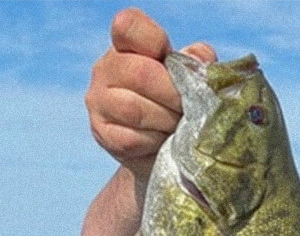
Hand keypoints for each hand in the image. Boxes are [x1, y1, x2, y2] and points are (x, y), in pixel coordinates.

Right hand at [85, 8, 216, 178]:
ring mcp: (99, 102)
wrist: (158, 144)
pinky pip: (131, 138)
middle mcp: (105, 68)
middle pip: (141, 73)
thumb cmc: (175, 100)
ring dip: (166, 120)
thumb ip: (196, 60)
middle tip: (187, 107)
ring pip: (135, 109)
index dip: (154, 39)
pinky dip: (155, 141)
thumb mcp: (189, 74)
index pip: (128, 26)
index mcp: (126, 44)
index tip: (169, 58)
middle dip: (173, 94)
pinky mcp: (102, 133)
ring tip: (178, 125)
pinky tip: (163, 140)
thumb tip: (201, 64)